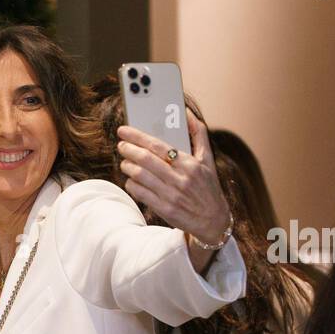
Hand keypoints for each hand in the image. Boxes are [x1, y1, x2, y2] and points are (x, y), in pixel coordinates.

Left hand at [115, 109, 230, 248]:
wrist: (213, 220)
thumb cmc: (208, 186)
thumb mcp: (207, 159)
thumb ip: (198, 134)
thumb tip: (187, 113)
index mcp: (189, 164)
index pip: (158, 145)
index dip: (138, 136)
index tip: (124, 131)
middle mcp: (180, 178)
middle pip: (146, 159)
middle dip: (129, 150)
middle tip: (121, 145)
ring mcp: (171, 195)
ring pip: (140, 176)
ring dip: (128, 167)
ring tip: (125, 162)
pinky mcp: (165, 209)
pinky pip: (141, 193)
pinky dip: (132, 185)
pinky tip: (131, 180)